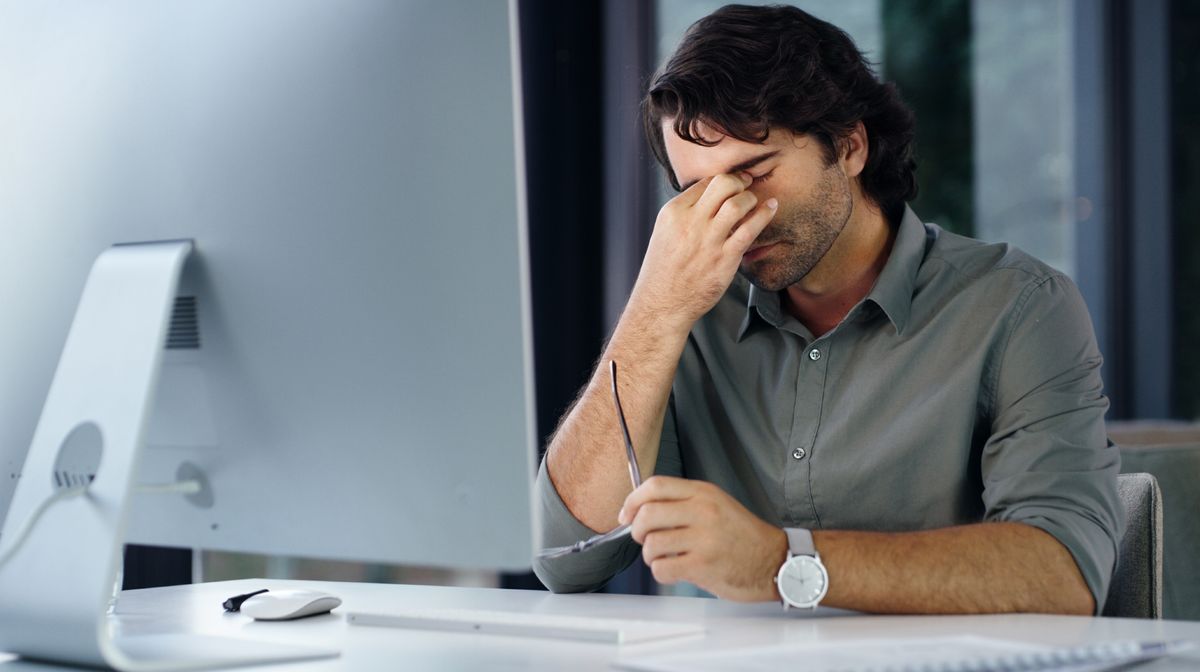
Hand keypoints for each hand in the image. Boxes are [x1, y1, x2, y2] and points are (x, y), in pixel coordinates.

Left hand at [618, 476, 787, 601]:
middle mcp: (703, 511)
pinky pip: (662, 568)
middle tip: (644, 539)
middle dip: (637, 530)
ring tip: (665, 557)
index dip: (632, 500)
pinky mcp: (703, 565)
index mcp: (704, 493)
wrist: (775, 561)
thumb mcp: (716, 505)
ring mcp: (703, 539)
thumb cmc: (743, 537)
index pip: (655, 486)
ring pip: (651, 544)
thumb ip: (683, 503)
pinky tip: (675, 570)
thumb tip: (639, 510)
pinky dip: (661, 572)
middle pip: (647, 514)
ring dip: (651, 555)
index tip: (625, 515)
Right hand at [628, 173, 776, 329]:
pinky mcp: (724, 259)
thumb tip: (710, 198)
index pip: (704, 182)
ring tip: (755, 201)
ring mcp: (708, 241)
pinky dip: (764, 214)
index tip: (735, 181)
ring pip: (738, 203)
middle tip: (747, 184)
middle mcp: (690, 223)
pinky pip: (750, 229)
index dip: (723, 178)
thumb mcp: (664, 233)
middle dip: (739, 180)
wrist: (662, 304)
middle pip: (722, 184)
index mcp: (673, 213)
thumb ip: (685, 215)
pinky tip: (772, 207)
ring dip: (750, 198)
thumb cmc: (664, 271)